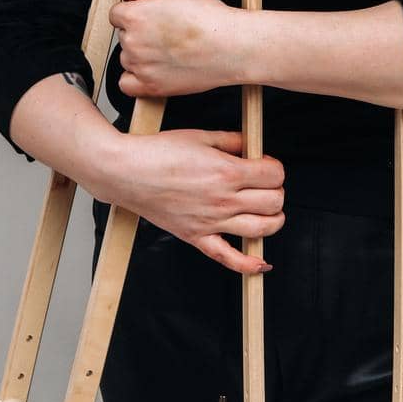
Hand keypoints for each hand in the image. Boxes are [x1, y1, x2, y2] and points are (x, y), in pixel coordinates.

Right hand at [94, 125, 284, 274]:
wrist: (126, 172)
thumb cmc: (158, 152)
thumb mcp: (200, 136)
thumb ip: (232, 140)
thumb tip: (251, 146)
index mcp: (227, 171)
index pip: (274, 174)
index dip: (275, 167)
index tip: (266, 165)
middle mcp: (223, 200)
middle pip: (273, 202)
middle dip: (276, 191)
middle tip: (265, 185)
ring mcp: (211, 222)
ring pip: (261, 229)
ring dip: (273, 221)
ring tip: (267, 211)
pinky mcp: (196, 237)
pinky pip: (228, 258)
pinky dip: (248, 266)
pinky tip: (261, 264)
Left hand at [105, 0, 249, 97]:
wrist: (232, 46)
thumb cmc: (208, 17)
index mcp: (134, 16)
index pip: (117, 14)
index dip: (136, 12)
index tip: (154, 16)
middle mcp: (132, 42)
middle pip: (123, 36)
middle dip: (139, 32)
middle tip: (168, 31)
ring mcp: (140, 67)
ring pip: (127, 58)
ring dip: (141, 54)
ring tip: (170, 49)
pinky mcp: (150, 87)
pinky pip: (126, 84)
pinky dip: (136, 78)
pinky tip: (155, 69)